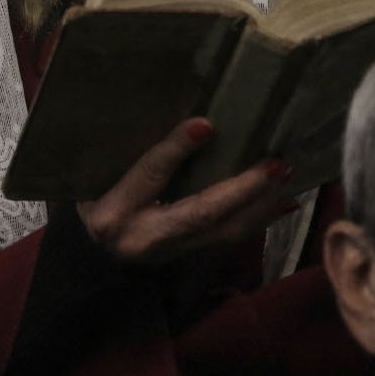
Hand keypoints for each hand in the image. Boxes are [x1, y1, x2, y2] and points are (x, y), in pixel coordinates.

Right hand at [75, 118, 297, 265]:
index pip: (149, 176)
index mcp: (112, 210)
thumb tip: (178, 118)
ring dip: (260, 203)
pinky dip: (258, 218)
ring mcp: (169, 253)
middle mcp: (143, 238)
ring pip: (224, 231)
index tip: (206, 125)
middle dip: (242, 189)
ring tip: (286, 174)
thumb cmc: (90, 197)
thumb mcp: (92, 175)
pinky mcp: (188, 257)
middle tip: (276, 163)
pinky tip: (284, 201)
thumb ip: (123, 151)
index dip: (176, 150)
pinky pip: (229, 238)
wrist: (88, 256)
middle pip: (201, 214)